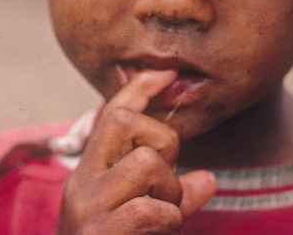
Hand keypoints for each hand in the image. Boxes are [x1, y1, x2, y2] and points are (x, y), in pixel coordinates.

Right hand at [56, 70, 216, 233]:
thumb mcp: (142, 222)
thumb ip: (172, 200)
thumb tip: (209, 178)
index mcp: (89, 173)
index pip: (111, 114)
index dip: (140, 88)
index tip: (167, 73)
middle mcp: (83, 181)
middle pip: (125, 120)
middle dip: (163, 141)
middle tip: (167, 181)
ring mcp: (88, 205)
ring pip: (147, 161)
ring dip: (171, 189)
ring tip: (164, 214)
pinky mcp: (100, 231)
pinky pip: (150, 207)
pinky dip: (168, 217)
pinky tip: (160, 231)